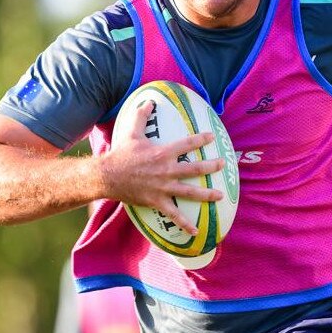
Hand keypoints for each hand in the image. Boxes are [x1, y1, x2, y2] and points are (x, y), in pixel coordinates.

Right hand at [101, 101, 224, 234]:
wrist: (107, 176)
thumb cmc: (121, 154)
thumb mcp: (131, 132)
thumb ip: (141, 115)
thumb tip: (149, 101)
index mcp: (163, 153)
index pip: (187, 144)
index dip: (201, 139)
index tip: (212, 137)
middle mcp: (166, 170)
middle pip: (195, 169)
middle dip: (212, 166)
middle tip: (223, 164)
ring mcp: (163, 187)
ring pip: (190, 191)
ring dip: (206, 194)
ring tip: (219, 195)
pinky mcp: (157, 201)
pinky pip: (174, 214)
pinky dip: (185, 224)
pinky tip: (196, 231)